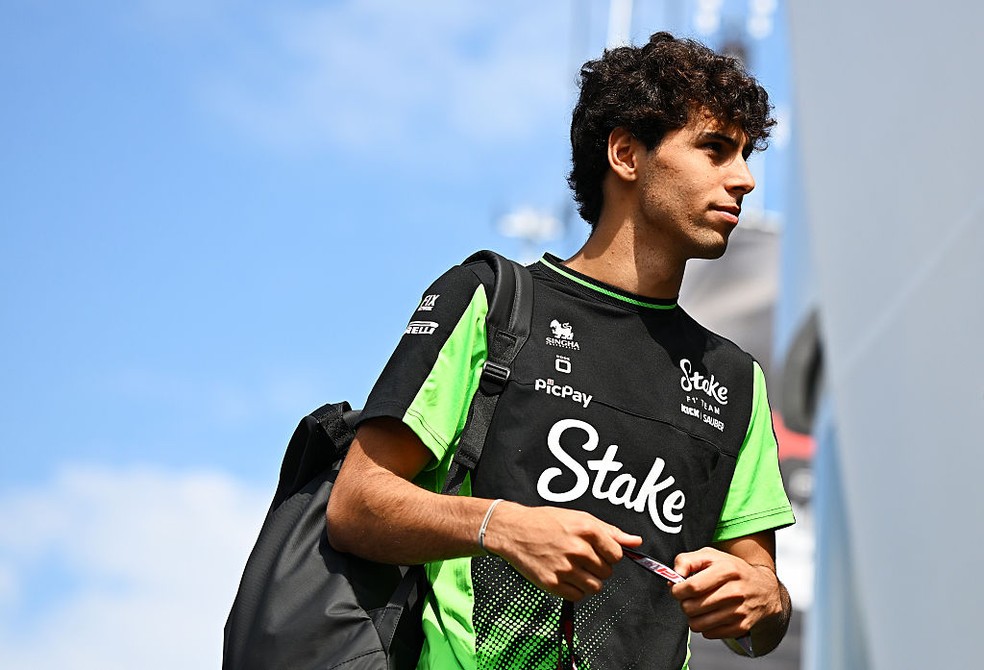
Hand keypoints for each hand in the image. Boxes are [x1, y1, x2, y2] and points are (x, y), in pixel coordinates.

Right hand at [481, 502, 641, 600]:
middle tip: (580, 558)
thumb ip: (610, 532)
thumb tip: (636, 542)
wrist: (513, 530)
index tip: (598, 552)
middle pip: (607, 572)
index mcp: (587, 530)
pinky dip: (575, 590)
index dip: (609, 555)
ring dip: (588, 581)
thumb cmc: (546, 522)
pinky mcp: (552, 584)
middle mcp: (577, 549)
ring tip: (574, 568)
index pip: (616, 555)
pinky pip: (578, 596)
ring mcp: (565, 568)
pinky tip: (564, 576)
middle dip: (597, 567)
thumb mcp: (579, 518)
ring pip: (595, 587)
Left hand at [670, 547, 782, 641]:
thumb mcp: (710, 556)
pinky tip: (712, 615)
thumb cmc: (732, 570)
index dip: (677, 590)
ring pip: (697, 624)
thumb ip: (686, 561)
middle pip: (691, 607)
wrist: (764, 589)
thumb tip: (673, 578)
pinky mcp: (741, 627)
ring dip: (693, 616)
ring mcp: (739, 611)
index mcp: (726, 570)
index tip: (677, 589)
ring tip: (699, 607)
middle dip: (684, 603)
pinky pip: (708, 633)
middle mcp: (734, 591)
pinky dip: (705, 626)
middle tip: (690, 598)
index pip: (691, 587)